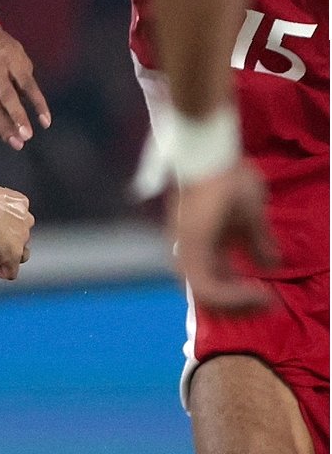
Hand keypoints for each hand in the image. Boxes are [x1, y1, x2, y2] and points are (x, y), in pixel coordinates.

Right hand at [0, 26, 51, 149]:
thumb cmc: (2, 47)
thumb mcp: (19, 55)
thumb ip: (24, 78)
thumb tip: (29, 103)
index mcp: (12, 61)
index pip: (28, 86)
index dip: (37, 104)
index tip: (46, 122)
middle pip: (7, 99)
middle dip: (17, 119)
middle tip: (27, 137)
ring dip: (3, 127)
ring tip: (15, 142)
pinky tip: (1, 134)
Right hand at [0, 180, 33, 280]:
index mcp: (19, 203)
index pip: (17, 220)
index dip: (0, 228)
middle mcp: (24, 220)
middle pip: (20, 238)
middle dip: (2, 243)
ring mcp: (22, 240)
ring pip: (19, 256)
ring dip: (1, 257)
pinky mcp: (14, 256)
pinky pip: (10, 272)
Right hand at [171, 161, 278, 311]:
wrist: (202, 151)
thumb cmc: (225, 180)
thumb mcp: (251, 212)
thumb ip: (260, 242)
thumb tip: (271, 265)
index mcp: (193, 249)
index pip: (209, 292)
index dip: (237, 301)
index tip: (265, 295)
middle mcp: (181, 251)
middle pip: (203, 291)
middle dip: (235, 302)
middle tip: (265, 301)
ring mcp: (182, 244)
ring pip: (203, 279)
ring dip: (229, 290)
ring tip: (256, 290)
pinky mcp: (188, 236)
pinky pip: (204, 265)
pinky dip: (223, 275)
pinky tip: (242, 272)